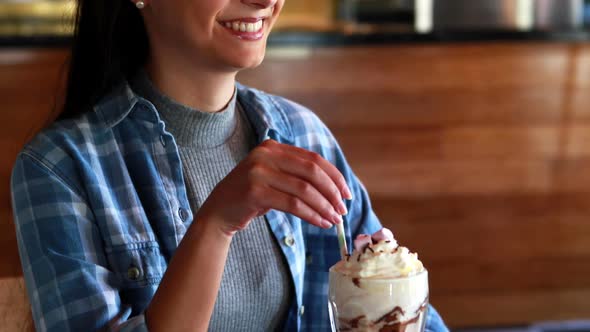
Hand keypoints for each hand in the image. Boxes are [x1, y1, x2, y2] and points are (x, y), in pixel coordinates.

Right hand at [197, 139, 352, 235]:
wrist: (218, 212)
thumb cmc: (250, 197)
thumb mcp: (273, 178)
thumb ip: (296, 175)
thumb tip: (336, 189)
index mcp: (273, 147)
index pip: (313, 159)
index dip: (334, 176)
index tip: (347, 194)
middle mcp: (266, 154)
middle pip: (312, 171)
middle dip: (332, 192)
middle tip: (343, 210)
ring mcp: (258, 171)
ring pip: (305, 189)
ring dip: (324, 207)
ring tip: (334, 220)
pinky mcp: (255, 192)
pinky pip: (293, 205)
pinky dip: (312, 215)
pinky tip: (321, 223)